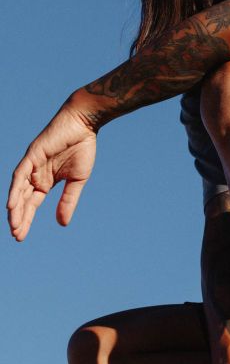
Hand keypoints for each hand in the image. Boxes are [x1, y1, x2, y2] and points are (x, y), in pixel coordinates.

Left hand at [7, 100, 96, 240]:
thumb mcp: (77, 181)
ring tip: (13, 225)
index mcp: (45, 181)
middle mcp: (34, 175)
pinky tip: (12, 204)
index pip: (32, 204)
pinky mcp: (32, 156)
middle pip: (23, 200)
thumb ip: (68, 201)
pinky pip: (20, 175)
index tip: (21, 236)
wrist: (83, 126)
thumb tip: (61, 224)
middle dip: (19, 218)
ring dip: (15, 208)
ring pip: (19, 190)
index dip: (26, 219)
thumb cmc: (82, 149)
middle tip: (16, 236)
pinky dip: (16, 190)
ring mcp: (31, 165)